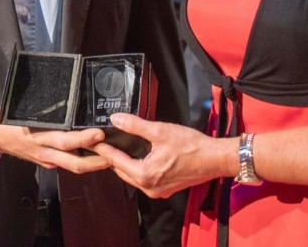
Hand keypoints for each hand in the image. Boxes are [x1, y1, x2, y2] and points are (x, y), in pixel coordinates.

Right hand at [0, 109, 109, 173]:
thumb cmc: (10, 119)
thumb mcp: (25, 110)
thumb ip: (45, 109)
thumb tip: (65, 96)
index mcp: (39, 136)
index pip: (64, 141)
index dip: (83, 140)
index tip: (99, 133)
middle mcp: (45, 151)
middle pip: (74, 161)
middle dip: (96, 160)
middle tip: (113, 153)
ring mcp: (46, 160)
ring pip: (73, 166)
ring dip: (92, 164)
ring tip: (110, 156)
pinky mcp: (47, 163)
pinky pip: (67, 164)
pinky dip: (82, 161)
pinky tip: (93, 155)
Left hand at [93, 114, 236, 197]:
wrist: (214, 159)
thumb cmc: (190, 145)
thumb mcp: (159, 131)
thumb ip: (135, 125)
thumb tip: (116, 119)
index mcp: (145, 175)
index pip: (116, 161)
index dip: (103, 149)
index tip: (93, 141)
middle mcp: (149, 187)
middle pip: (122, 170)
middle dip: (111, 157)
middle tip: (101, 142)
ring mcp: (157, 190)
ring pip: (132, 175)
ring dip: (123, 163)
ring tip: (114, 147)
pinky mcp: (165, 188)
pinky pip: (143, 178)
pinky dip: (136, 167)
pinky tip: (134, 155)